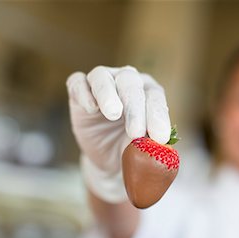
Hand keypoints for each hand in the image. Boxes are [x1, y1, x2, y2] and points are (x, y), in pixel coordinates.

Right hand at [67, 66, 170, 202]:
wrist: (111, 158)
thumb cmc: (133, 147)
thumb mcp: (146, 148)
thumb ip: (153, 144)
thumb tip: (160, 146)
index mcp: (148, 90)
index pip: (154, 96)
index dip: (157, 115)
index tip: (160, 137)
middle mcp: (126, 79)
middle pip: (130, 82)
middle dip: (134, 108)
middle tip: (136, 133)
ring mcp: (101, 82)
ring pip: (102, 77)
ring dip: (108, 95)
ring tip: (113, 114)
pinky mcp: (78, 90)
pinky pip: (77, 83)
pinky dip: (83, 93)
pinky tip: (91, 109)